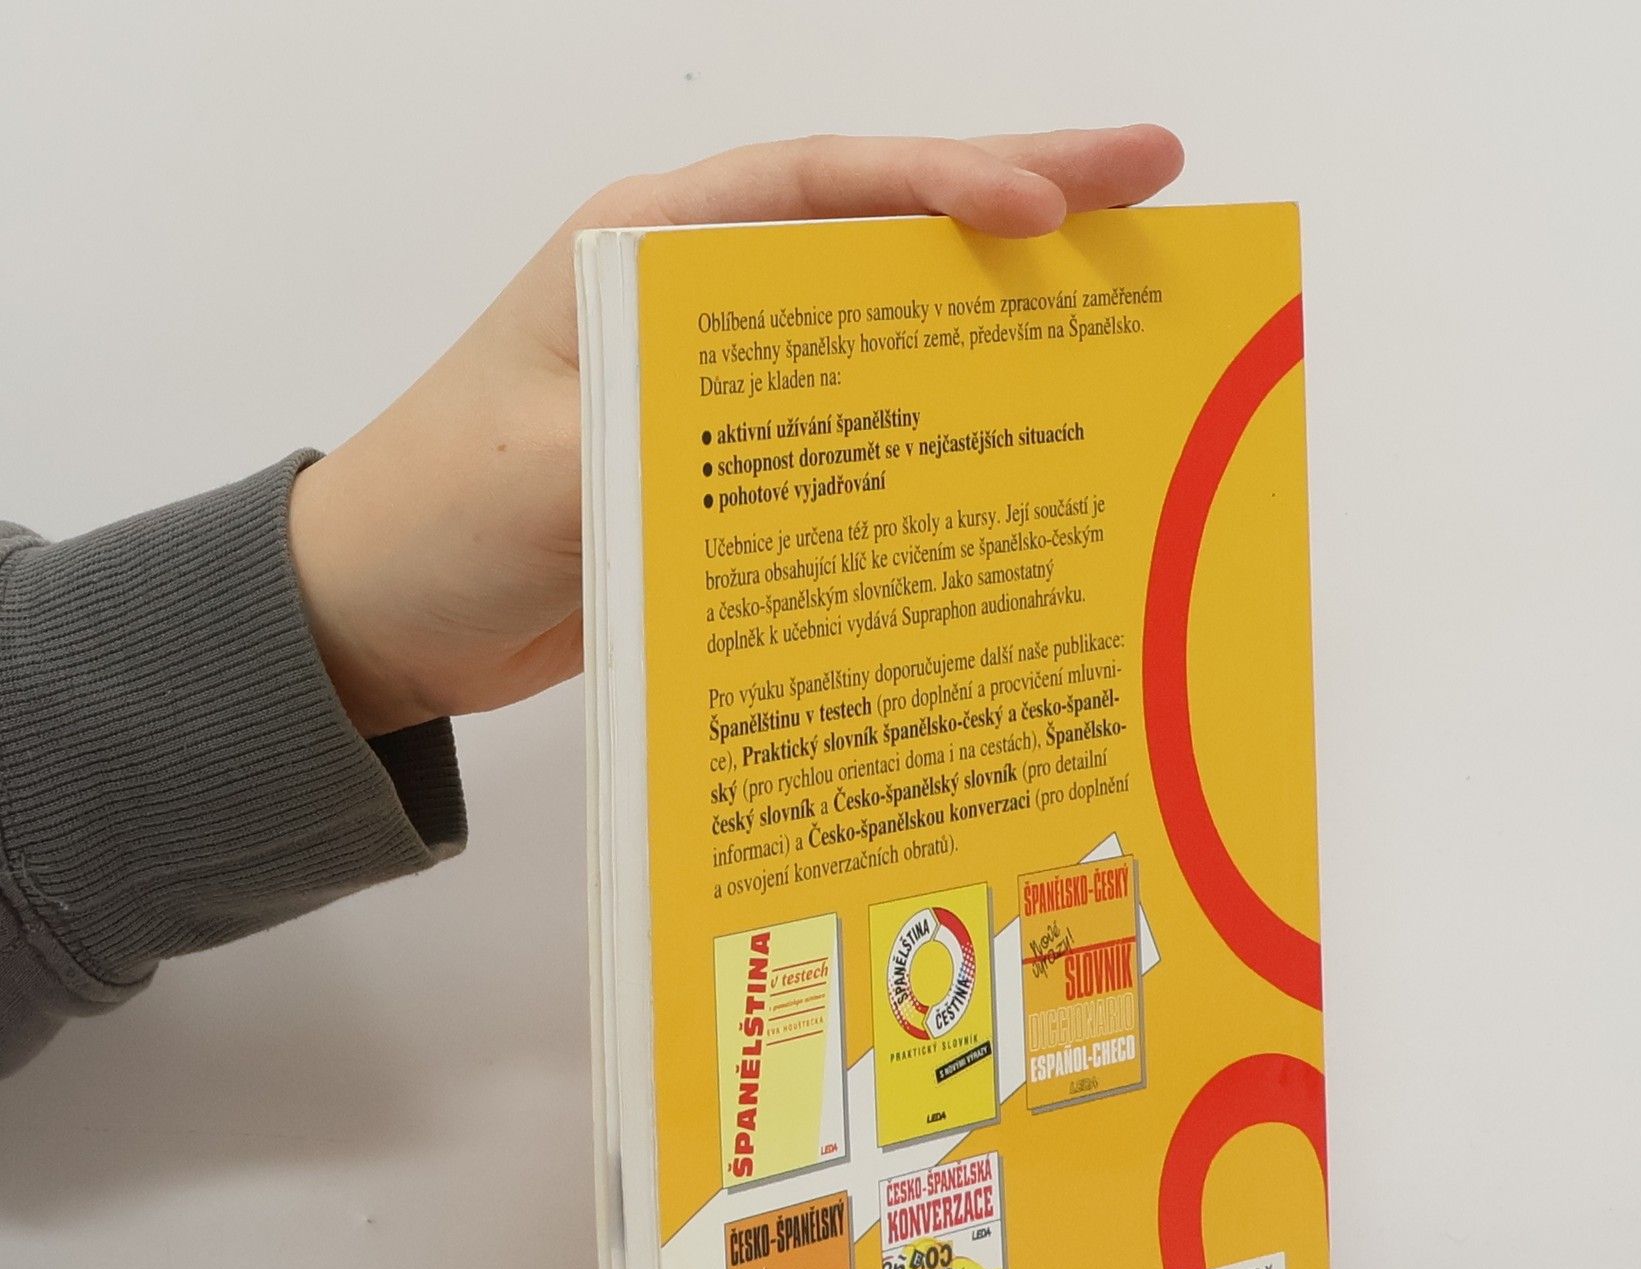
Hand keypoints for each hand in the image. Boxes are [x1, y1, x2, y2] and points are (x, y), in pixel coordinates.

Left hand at [288, 126, 1185, 737]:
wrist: (382, 614)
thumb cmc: (435, 514)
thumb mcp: (539, 469)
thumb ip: (663, 442)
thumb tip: (815, 462)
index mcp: (649, 253)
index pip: (818, 188)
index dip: (939, 185)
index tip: (1046, 204)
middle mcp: (704, 304)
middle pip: (883, 237)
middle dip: (1022, 205)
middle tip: (1156, 182)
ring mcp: (731, 390)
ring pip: (890, 333)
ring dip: (1003, 319)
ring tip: (1130, 303)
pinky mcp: (742, 471)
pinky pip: (863, 437)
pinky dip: (941, 434)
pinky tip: (1024, 447)